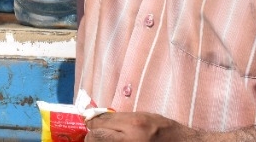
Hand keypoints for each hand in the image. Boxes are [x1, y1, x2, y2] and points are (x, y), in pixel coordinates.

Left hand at [86, 111, 206, 140]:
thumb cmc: (165, 129)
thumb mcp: (144, 116)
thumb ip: (121, 118)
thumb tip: (99, 118)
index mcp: (134, 124)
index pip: (100, 123)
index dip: (92, 122)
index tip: (91, 123)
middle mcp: (130, 139)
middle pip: (95, 138)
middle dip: (92, 135)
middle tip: (95, 134)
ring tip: (104, 139)